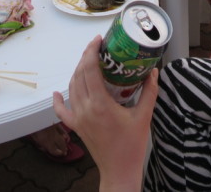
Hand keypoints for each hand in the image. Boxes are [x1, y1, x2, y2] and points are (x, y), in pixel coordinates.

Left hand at [53, 37, 158, 185]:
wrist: (120, 171)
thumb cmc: (132, 146)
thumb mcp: (144, 116)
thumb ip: (149, 92)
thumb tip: (153, 71)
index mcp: (100, 104)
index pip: (89, 70)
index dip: (91, 51)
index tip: (98, 40)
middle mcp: (85, 109)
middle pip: (79, 75)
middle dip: (85, 57)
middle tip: (96, 47)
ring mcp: (79, 118)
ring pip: (72, 87)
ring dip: (77, 72)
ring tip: (88, 62)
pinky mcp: (76, 127)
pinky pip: (63, 111)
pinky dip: (58, 100)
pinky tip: (57, 93)